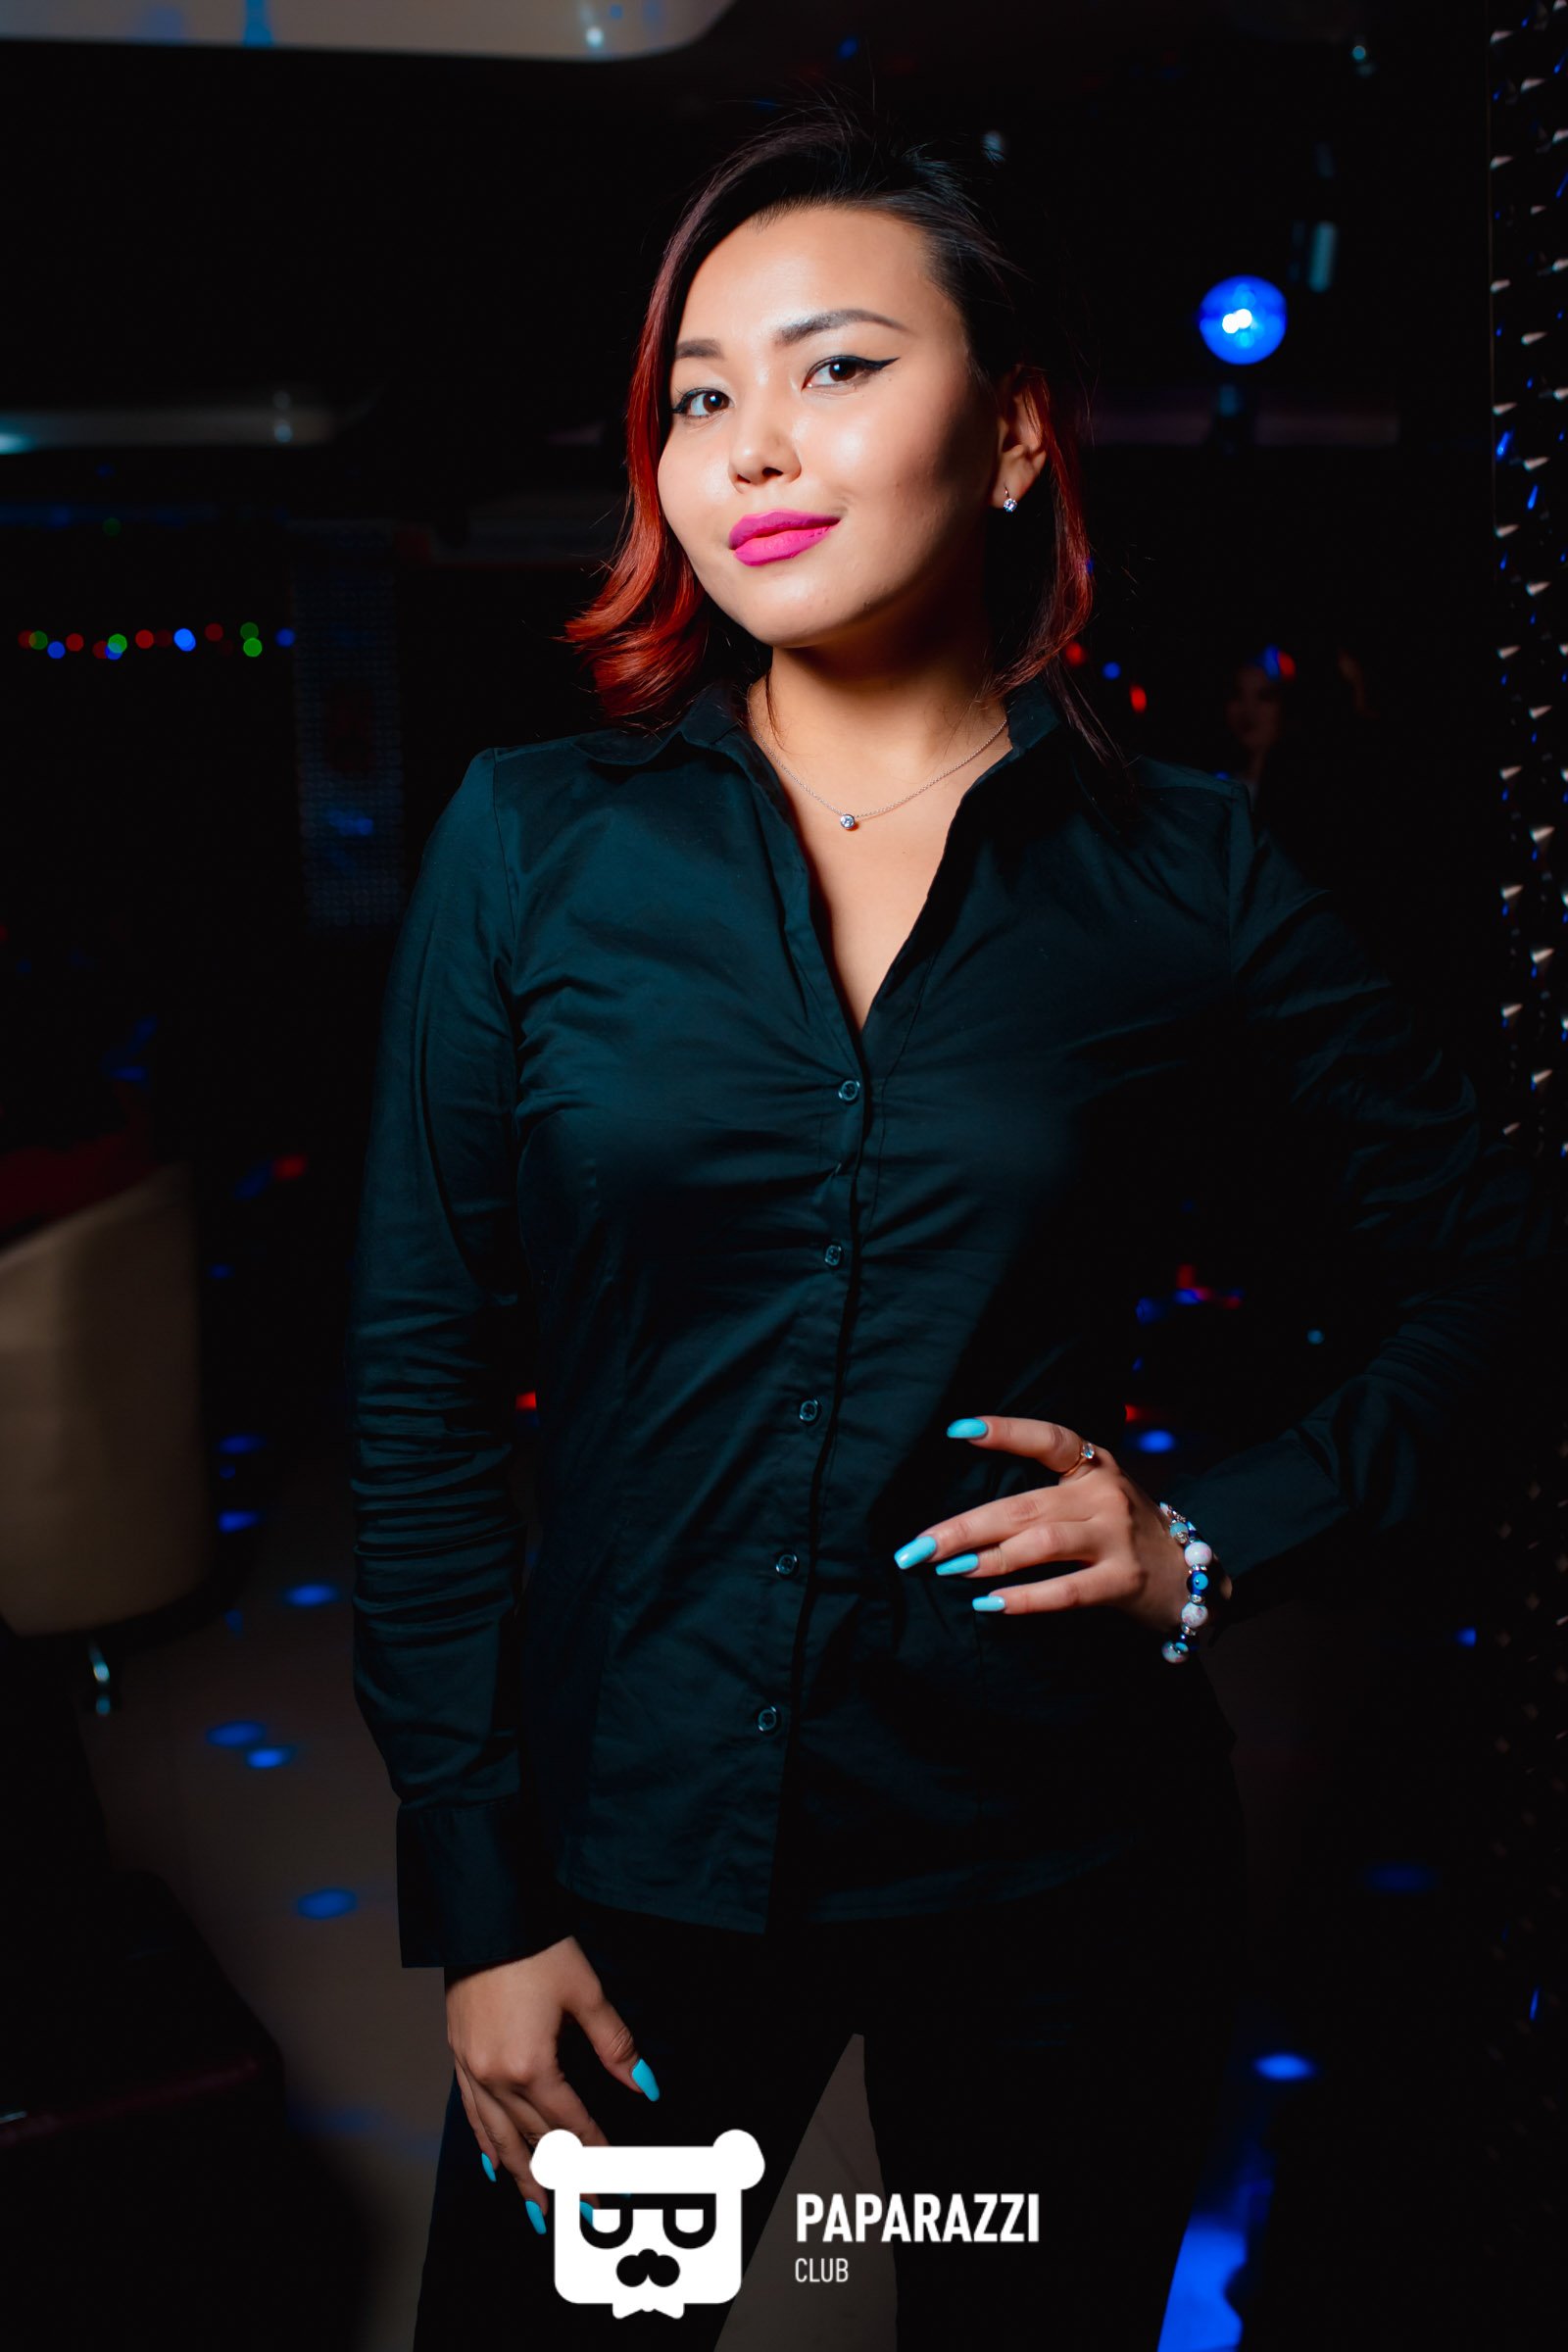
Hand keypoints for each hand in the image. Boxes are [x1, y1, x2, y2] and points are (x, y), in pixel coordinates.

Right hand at [444, 1936, 657, 2224]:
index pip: (570, 2126)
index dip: (595, 2157)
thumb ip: (615, 2045)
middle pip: (533, 2143)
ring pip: (498, 2139)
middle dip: (561, 2181)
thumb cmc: (536, 1949)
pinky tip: (493, 2164)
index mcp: (532, 2067)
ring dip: (521, 2177)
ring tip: (539, 2211)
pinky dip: (484, 2143)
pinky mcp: (458, 2056)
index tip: (612, 2187)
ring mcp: (472, 2069)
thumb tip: (645, 2084)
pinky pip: (471, 2114)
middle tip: (583, 2215)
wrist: (484, 1916)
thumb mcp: (586, 1993)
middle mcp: (497, 2078)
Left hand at [893, 1416, 1231, 1634]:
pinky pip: (1065, 1590)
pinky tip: (989, 1604)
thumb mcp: (1092, 1497)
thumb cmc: (1120, 1533)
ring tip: (947, 1570)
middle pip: (1023, 1507)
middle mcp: (1104, 1496)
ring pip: (1041, 1544)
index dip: (1005, 1432)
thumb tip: (964, 1521)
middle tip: (917, 1546)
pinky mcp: (1123, 1581)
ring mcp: (1116, 1538)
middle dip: (964, 1527)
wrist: (1188, 1575)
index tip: (957, 1429)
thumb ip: (1043, 1496)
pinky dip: (1024, 1598)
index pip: (1048, 1439)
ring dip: (987, 1559)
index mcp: (1093, 1467)